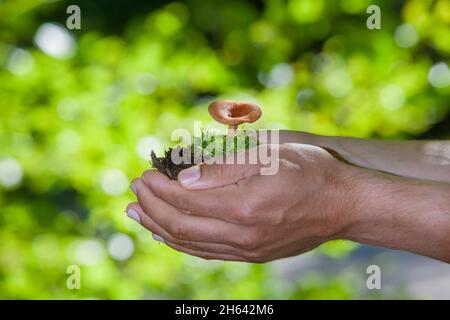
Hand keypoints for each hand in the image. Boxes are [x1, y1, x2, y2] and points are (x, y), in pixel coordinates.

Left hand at [126, 143, 358, 261]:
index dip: (158, 188)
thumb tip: (184, 178)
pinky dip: (182, 243)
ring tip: (138, 214)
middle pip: (181, 226)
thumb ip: (223, 168)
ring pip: (190, 244)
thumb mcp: (269, 156)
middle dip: (151, 207)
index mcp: (243, 207)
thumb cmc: (311, 172)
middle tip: (132, 192)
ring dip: (159, 227)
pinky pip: (208, 253)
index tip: (141, 175)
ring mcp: (248, 250)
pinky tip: (169, 234)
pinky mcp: (254, 254)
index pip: (185, 200)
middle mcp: (242, 235)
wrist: (344, 205)